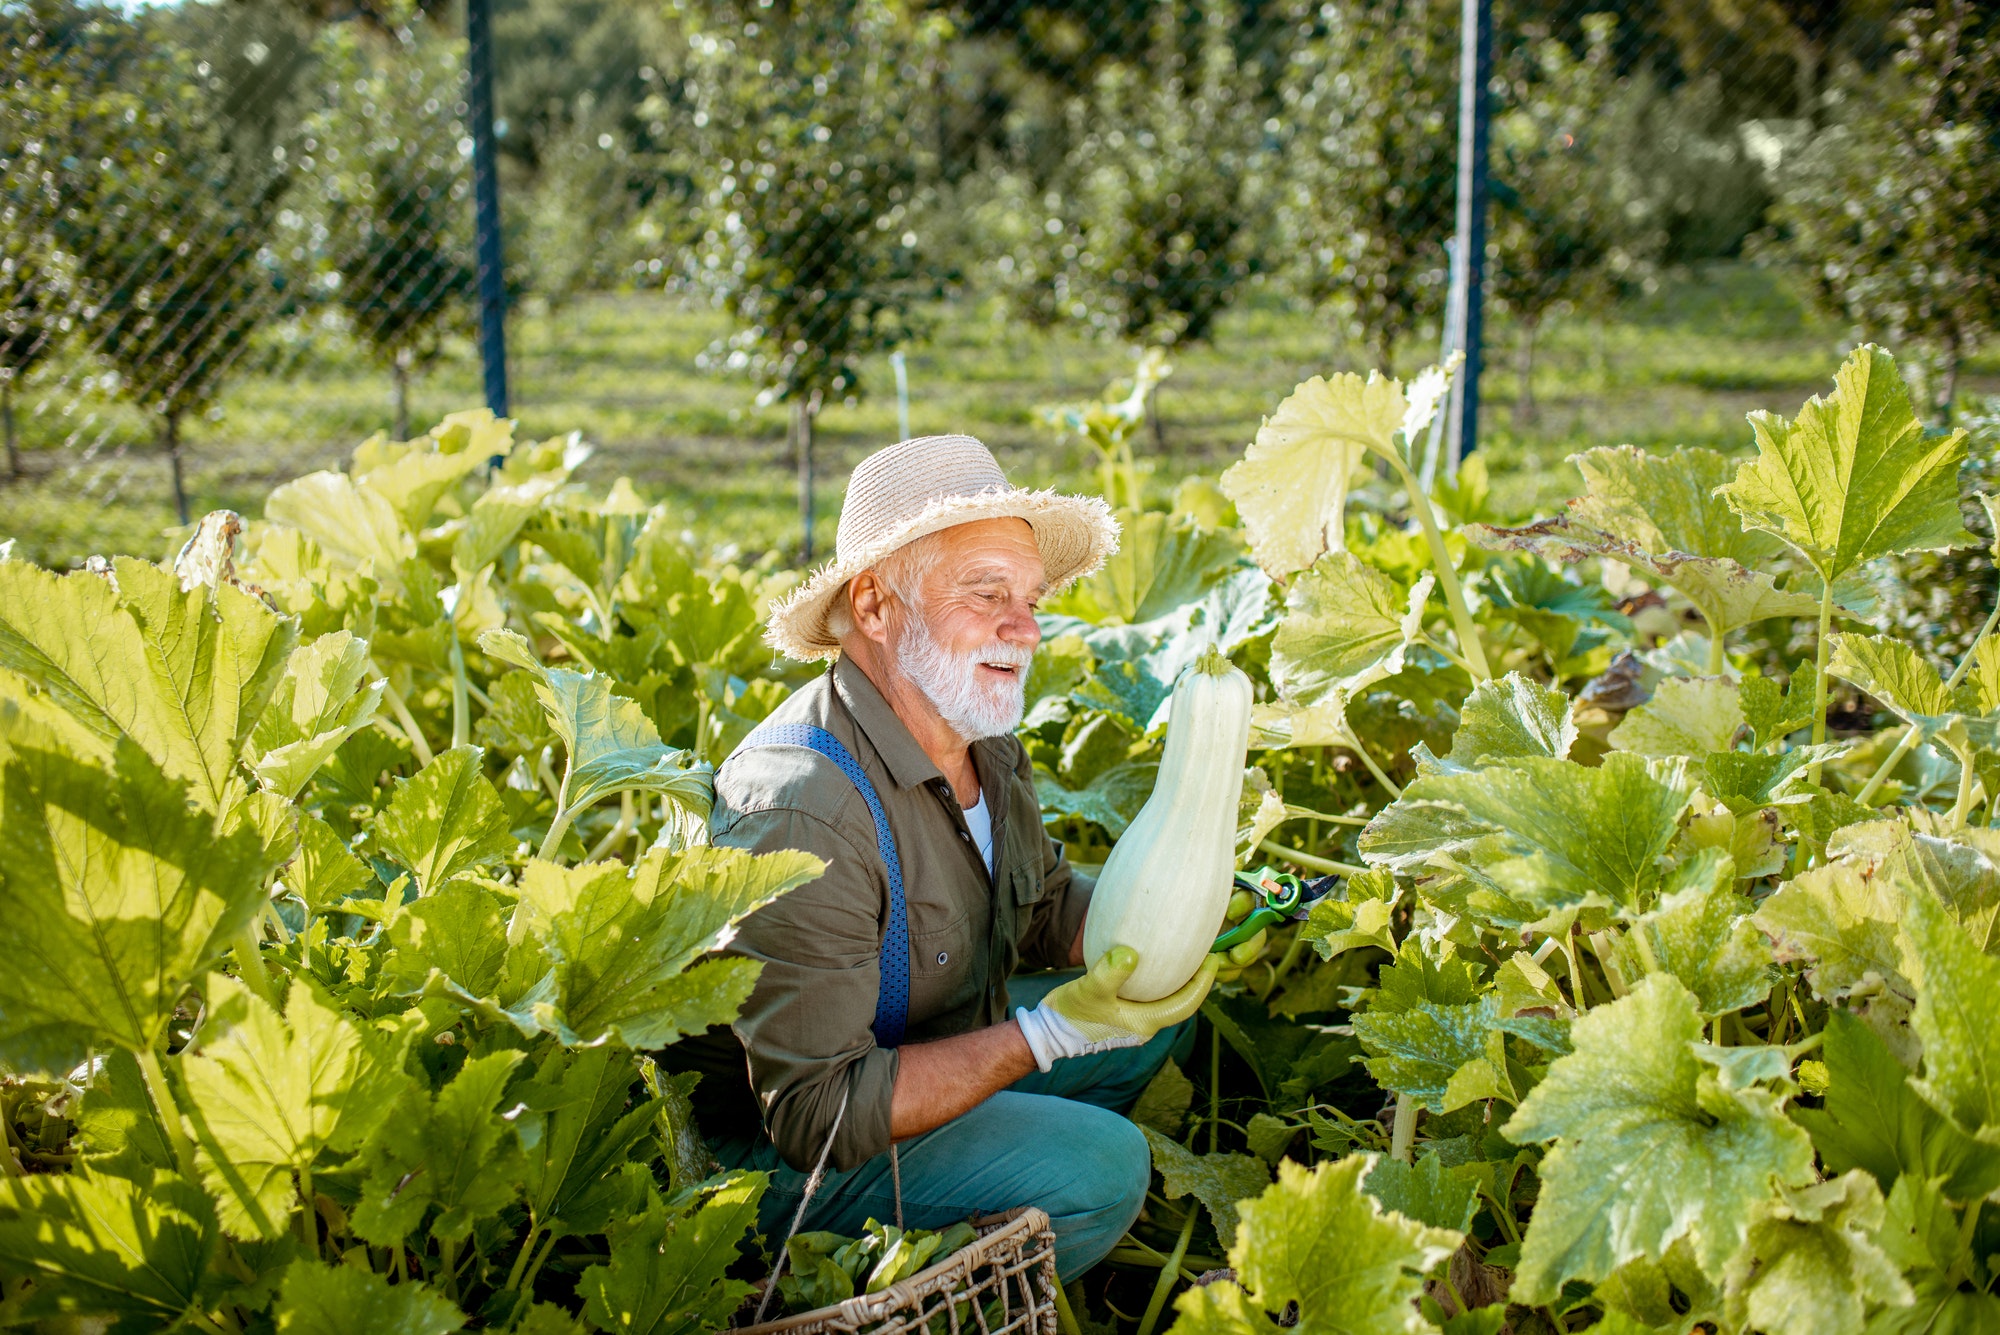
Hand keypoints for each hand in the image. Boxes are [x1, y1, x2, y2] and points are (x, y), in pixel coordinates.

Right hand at [1013, 947, 1219, 1071]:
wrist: (1048, 1034)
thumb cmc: (1070, 1015)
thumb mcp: (1090, 990)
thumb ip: (1110, 973)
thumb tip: (1131, 954)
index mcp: (1146, 1023)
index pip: (1186, 1005)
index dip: (1203, 983)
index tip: (1213, 960)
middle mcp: (1145, 1025)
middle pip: (1180, 1002)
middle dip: (1194, 979)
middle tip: (1202, 951)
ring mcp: (1133, 1021)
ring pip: (1164, 999)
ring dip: (1176, 980)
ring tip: (1182, 953)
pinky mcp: (1122, 1016)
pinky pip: (1148, 997)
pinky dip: (1156, 980)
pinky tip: (1149, 961)